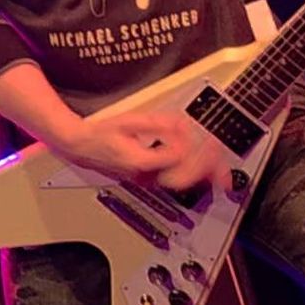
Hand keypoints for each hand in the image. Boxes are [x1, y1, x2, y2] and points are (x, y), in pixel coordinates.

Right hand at [53, 111, 232, 191]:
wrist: (80, 147)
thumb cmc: (101, 135)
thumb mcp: (130, 120)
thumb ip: (158, 123)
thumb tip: (180, 125)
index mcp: (140, 161)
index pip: (176, 158)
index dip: (192, 147)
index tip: (205, 138)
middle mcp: (145, 176)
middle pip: (183, 179)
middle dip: (206, 169)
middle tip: (222, 156)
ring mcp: (146, 180)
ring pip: (181, 184)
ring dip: (202, 177)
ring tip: (223, 173)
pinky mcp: (148, 179)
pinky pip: (175, 181)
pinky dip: (192, 176)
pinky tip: (205, 171)